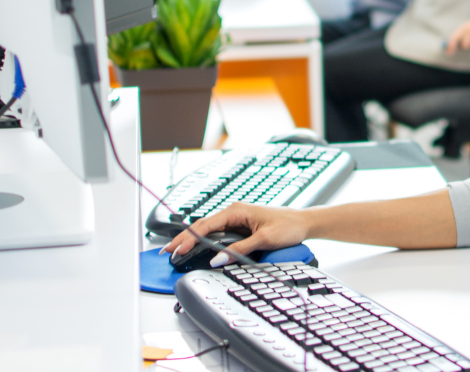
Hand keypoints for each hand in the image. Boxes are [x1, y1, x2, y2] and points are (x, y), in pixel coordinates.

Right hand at [160, 202, 310, 266]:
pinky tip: (195, 247)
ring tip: (176, 251)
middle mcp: (233, 212)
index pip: (206, 225)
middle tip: (166, 252)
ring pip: (207, 230)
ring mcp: (235, 219)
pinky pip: (217, 233)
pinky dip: (203, 240)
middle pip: (202, 226)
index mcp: (236, 211)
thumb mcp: (264, 240)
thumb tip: (218, 259)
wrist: (303, 223)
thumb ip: (240, 250)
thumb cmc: (288, 226)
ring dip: (191, 240)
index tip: (178, 250)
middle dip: (183, 239)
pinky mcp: (239, 226)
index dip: (189, 239)